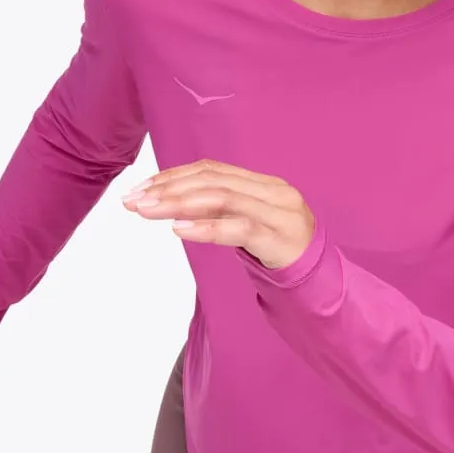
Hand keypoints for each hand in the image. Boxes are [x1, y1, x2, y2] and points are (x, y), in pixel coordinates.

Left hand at [120, 158, 315, 270]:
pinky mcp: (281, 240)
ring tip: (147, 210)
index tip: (141, 188)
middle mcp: (273, 192)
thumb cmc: (279, 252)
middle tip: (133, 200)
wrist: (321, 282)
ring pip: (223, 199)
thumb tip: (172, 202)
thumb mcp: (249, 225)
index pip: (211, 170)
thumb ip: (221, 210)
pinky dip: (206, 227)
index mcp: (264, 184)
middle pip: (213, 181)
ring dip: (178, 203)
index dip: (174, 175)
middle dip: (168, 189)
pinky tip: (179, 229)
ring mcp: (279, 215)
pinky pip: (239, 229)